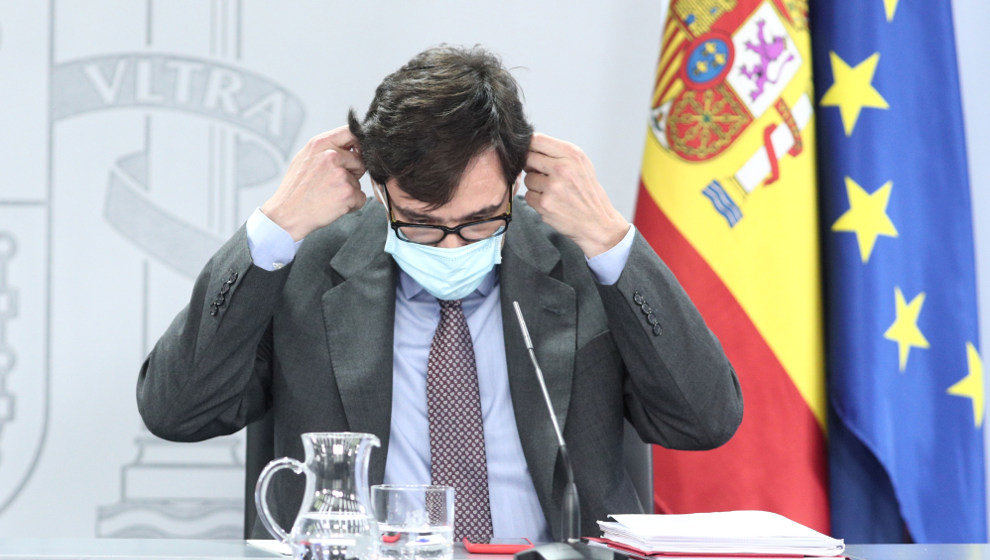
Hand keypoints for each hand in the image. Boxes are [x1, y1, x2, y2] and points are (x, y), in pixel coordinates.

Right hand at [260, 126, 366, 240]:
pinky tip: (334, 205)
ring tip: (328, 195)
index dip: (358, 144)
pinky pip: (361, 197)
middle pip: (359, 160)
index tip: (356, 153)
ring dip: (349, 190)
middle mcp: (331, 155)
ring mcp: (340, 174)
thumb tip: (350, 143)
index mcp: (321, 143)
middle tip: (331, 184)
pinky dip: (352, 204)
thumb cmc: (295, 189)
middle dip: (352, 173)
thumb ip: (326, 148)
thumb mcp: (304, 158)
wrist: (286, 214)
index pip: (351, 132)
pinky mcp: (347, 192)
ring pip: (359, 181)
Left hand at [524, 133, 628, 256]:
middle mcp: (562, 168)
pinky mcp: (545, 204)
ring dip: (536, 185)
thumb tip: (527, 146)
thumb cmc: (587, 191)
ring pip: (528, 178)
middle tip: (545, 175)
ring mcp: (553, 187)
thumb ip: (557, 153)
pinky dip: (536, 200)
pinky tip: (552, 202)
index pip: (536, 140)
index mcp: (572, 154)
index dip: (530, 146)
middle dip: (532, 166)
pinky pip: (528, 196)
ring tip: (553, 191)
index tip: (534, 153)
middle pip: (528, 158)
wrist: (598, 222)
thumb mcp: (581, 165)